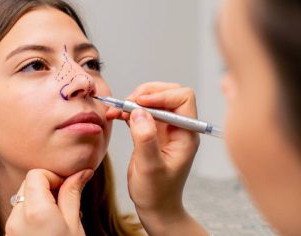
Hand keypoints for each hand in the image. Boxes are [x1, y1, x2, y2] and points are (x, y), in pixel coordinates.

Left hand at [5, 168, 92, 235]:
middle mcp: (17, 218)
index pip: (36, 174)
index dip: (53, 177)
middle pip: (28, 183)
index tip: (66, 187)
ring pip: (23, 197)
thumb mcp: (74, 225)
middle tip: (64, 200)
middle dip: (46, 186)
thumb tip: (82, 172)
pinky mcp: (9, 235)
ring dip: (39, 199)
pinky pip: (19, 213)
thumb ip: (73, 194)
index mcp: (36, 211)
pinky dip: (32, 211)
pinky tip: (47, 225)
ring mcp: (10, 228)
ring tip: (56, 215)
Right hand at [107, 82, 199, 231]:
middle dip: (146, 94)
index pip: (182, 98)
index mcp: (186, 134)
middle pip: (168, 93)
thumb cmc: (157, 192)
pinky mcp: (151, 131)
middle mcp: (177, 127)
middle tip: (127, 104)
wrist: (155, 207)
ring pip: (152, 100)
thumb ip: (146, 139)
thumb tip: (139, 112)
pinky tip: (115, 116)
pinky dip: (127, 110)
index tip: (140, 103)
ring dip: (133, 101)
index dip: (162, 95)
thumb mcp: (150, 168)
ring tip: (117, 111)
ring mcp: (165, 128)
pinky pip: (141, 112)